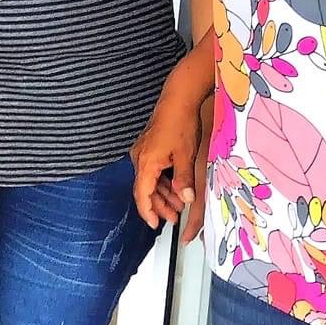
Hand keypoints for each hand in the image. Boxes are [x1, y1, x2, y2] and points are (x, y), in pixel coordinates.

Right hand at [132, 81, 209, 244]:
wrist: (178, 100)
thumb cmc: (180, 123)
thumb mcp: (186, 156)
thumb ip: (183, 180)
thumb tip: (186, 199)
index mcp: (146, 163)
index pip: (142, 195)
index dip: (148, 212)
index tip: (155, 224)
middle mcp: (139, 158)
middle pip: (144, 190)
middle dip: (158, 205)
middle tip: (174, 217)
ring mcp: (142, 151)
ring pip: (148, 180)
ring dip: (162, 193)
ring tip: (178, 203)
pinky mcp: (148, 147)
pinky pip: (151, 170)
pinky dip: (161, 181)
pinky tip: (175, 185)